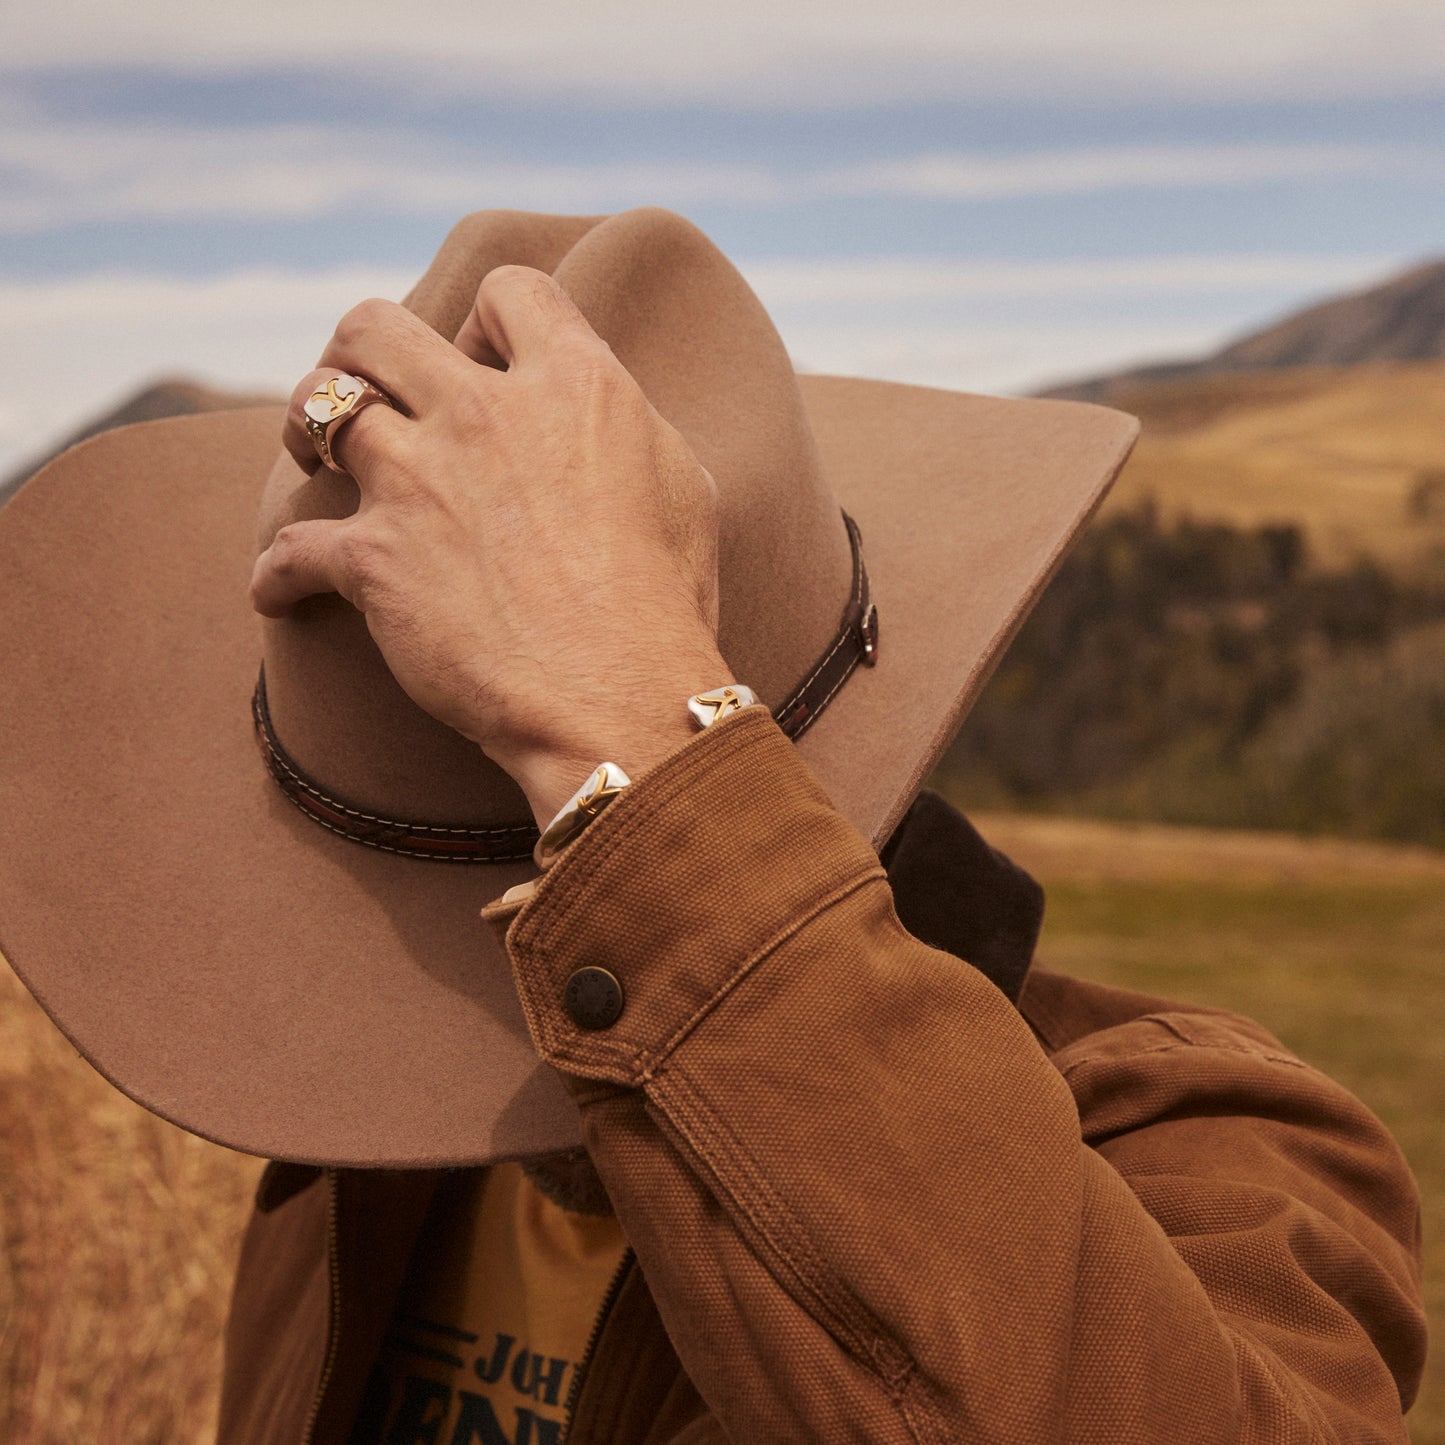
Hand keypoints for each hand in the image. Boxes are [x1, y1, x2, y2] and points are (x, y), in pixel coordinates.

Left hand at [250, 266, 731, 825]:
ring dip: (304, 428)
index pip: (509, 291)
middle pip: (375, 326)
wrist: (620, 701)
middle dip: (360, 351)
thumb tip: (603, 416)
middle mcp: (484, 414)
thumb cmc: (667, 606)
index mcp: (573, 385)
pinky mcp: (373, 560)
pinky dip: (277, 576)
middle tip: (370, 391)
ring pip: (315, 406)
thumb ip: (629, 428)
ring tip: (312, 457)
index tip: (486, 363)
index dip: (489, 319)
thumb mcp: (686, 488)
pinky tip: (277, 592)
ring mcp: (420, 482)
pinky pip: (289, 551)